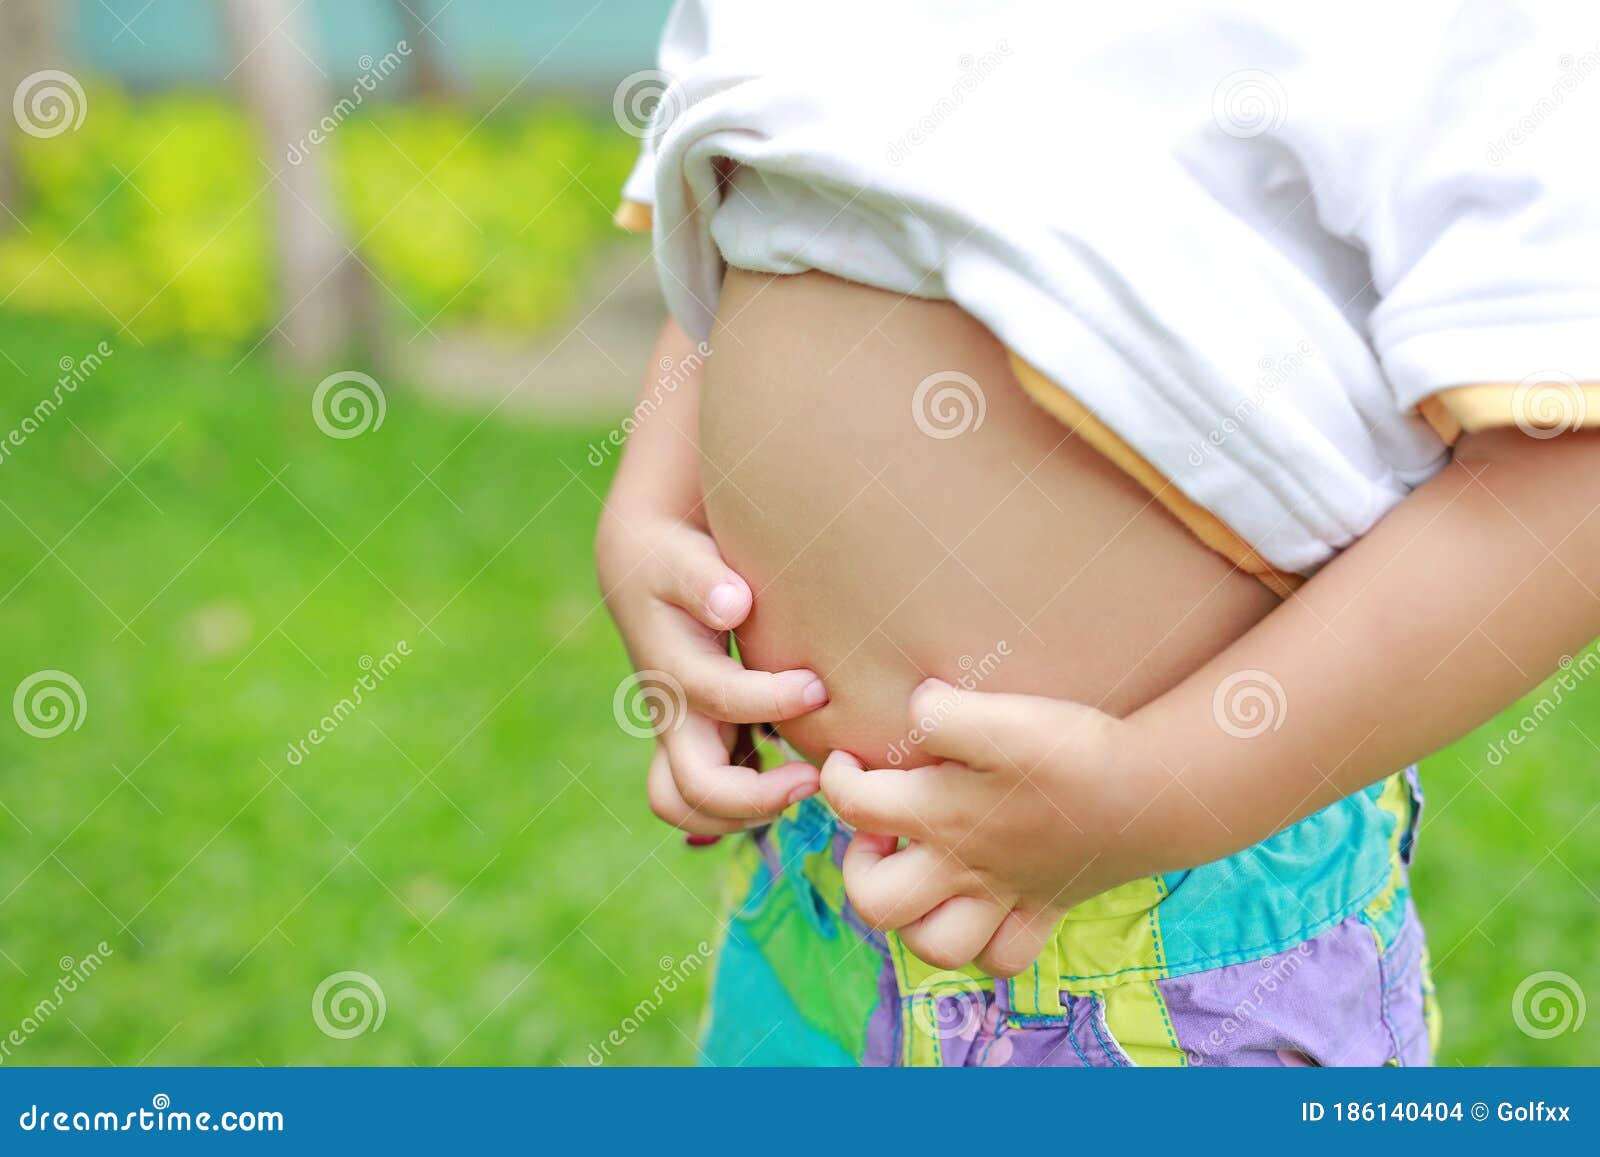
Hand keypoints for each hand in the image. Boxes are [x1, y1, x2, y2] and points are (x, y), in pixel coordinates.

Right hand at [597, 507, 827, 834]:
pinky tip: (802, 775)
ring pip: (686, 806)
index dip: (771, 700)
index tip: (819, 687)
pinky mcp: (698, 739)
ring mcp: (678, 734)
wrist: (642, 567)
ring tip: (807, 787)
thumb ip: (702, 579)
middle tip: (815, 779)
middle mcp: (670, 714)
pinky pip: (710, 798)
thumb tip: (734, 605)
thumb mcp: (681, 557)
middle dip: (754, 798)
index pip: (715, 699)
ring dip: (745, 814)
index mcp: (670, 667)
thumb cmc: (674, 559)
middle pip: (688, 791)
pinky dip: (750, 801)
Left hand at [822, 678, 1186, 975]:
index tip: (847, 758)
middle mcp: (966, 866)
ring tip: (922, 874)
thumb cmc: (1073, 751)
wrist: (1155, 790)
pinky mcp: (1047, 906)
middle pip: (877, 905)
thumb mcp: (1002, 716)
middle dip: (860, 871)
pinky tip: (980, 908)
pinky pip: (1005, 959)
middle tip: (881, 831)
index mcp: (944, 813)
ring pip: (936, 948)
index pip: (854, 806)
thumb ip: (943, 712)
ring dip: (915, 921)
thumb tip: (914, 705)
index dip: (835, 779)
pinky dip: (984, 947)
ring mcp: (1007, 895)